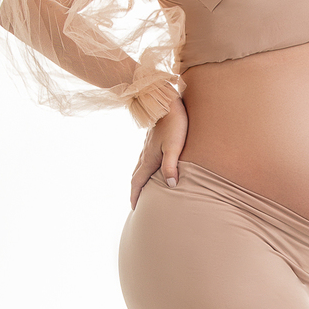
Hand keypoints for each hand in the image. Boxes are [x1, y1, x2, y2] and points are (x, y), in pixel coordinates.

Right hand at [130, 92, 188, 208]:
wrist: (167, 100)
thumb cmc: (174, 123)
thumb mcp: (174, 146)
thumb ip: (171, 166)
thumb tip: (171, 185)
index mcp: (149, 158)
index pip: (138, 182)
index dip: (135, 196)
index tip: (134, 208)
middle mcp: (145, 153)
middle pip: (136, 176)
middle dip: (135, 190)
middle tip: (136, 202)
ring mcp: (148, 146)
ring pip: (140, 166)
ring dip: (139, 179)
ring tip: (142, 187)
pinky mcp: (153, 139)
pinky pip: (145, 158)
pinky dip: (145, 168)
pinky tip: (152, 165)